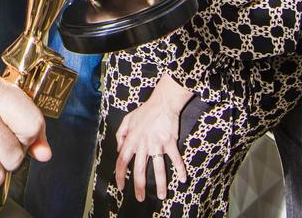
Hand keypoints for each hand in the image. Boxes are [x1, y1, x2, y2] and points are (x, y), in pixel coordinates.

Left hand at [115, 74, 190, 202]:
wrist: (162, 102)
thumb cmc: (145, 111)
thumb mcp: (127, 120)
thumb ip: (120, 134)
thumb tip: (119, 149)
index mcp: (131, 140)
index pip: (122, 161)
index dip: (119, 175)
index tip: (120, 186)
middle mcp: (143, 144)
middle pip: (138, 170)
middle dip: (139, 186)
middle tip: (140, 198)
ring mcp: (157, 144)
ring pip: (158, 168)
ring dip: (161, 184)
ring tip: (162, 195)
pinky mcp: (169, 142)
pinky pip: (175, 158)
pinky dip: (180, 169)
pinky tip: (182, 179)